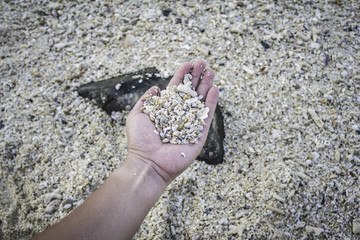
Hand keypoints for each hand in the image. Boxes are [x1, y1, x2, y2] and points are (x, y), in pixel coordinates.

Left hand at [125, 60, 218, 183]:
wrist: (148, 162)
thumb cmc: (140, 141)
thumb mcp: (138, 115)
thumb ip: (147, 101)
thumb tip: (156, 88)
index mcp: (165, 110)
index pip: (176, 89)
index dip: (182, 76)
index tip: (188, 63)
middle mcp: (179, 115)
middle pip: (190, 92)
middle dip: (197, 77)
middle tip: (203, 62)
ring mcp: (189, 124)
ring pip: (200, 101)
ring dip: (206, 85)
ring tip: (211, 71)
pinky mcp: (198, 134)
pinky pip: (206, 116)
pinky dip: (211, 102)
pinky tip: (214, 89)